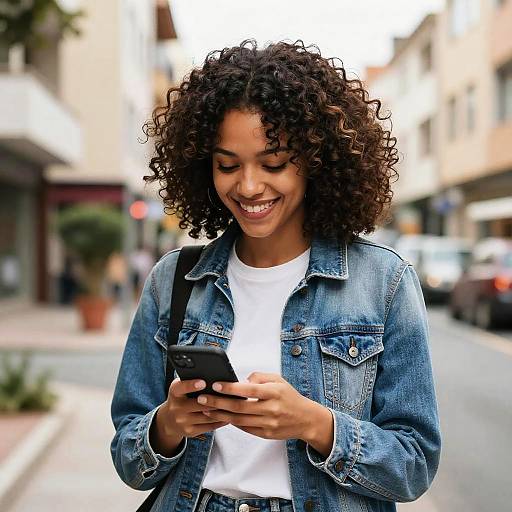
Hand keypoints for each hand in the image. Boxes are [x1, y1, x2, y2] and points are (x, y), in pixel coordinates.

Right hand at [156, 378, 227, 440]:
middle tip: (229, 394)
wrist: (169, 421)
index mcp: (175, 393)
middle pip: (199, 403)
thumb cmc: (181, 398)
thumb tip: (213, 379)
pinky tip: (229, 415)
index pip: (181, 387)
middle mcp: (176, 408)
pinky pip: (209, 426)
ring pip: (207, 415)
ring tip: (233, 404)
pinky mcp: (190, 432)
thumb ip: (191, 383)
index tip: (203, 382)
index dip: (192, 385)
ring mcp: (183, 421)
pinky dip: (220, 421)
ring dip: (221, 410)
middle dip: (214, 399)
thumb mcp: (181, 389)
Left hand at [195, 372, 321, 441]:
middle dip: (218, 402)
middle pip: (239, 407)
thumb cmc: (289, 396)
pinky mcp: (266, 434)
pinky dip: (232, 422)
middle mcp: (271, 409)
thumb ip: (259, 377)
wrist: (305, 418)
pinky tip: (221, 417)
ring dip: (220, 415)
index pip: (248, 390)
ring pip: (239, 420)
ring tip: (206, 409)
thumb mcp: (278, 379)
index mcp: (274, 392)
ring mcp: (268, 423)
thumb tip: (241, 381)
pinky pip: (245, 428)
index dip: (230, 388)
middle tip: (202, 399)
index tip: (215, 385)